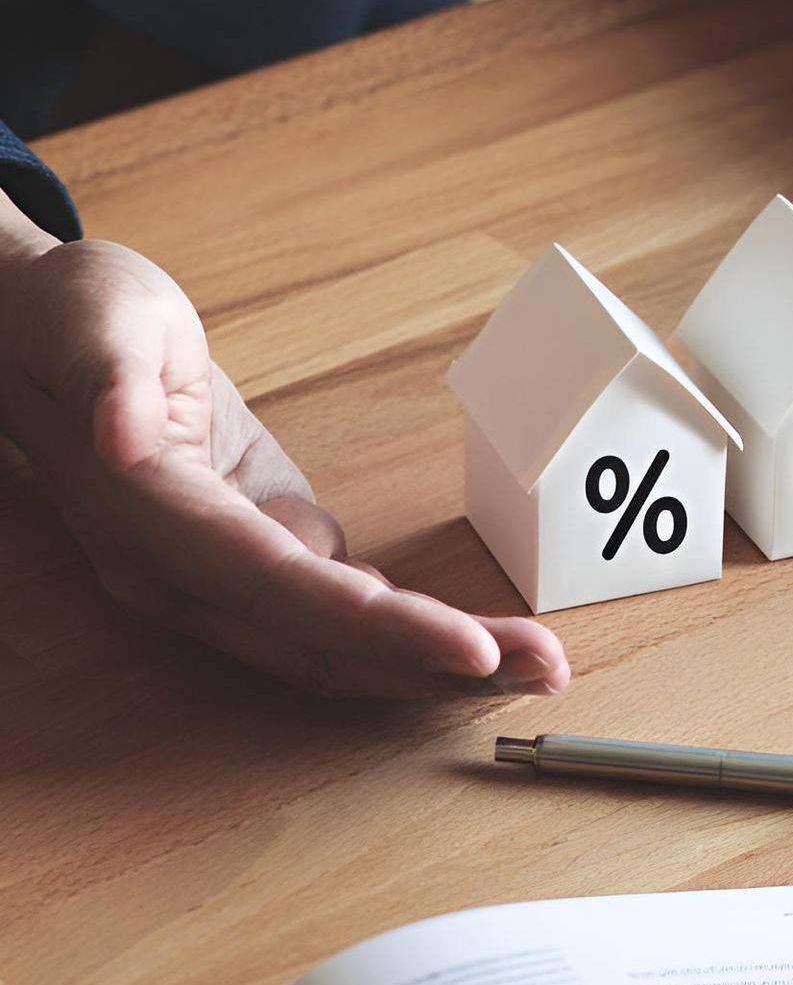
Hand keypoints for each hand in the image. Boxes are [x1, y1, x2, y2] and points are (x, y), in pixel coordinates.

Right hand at [0, 208, 568, 695]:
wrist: (35, 340)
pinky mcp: (253, 565)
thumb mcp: (94, 316)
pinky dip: (413, 640)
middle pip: (326, 644)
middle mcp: (182, 576)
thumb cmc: (71, 318)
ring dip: (441, 668)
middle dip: (442, 666)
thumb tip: (122, 434)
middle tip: (549, 668)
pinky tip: (484, 649)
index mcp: (152, 517)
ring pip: (338, 651)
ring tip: (540, 668)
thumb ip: (108, 376)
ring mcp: (217, 582)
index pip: (281, 587)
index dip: (379, 627)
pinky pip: (338, 624)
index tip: (470, 646)